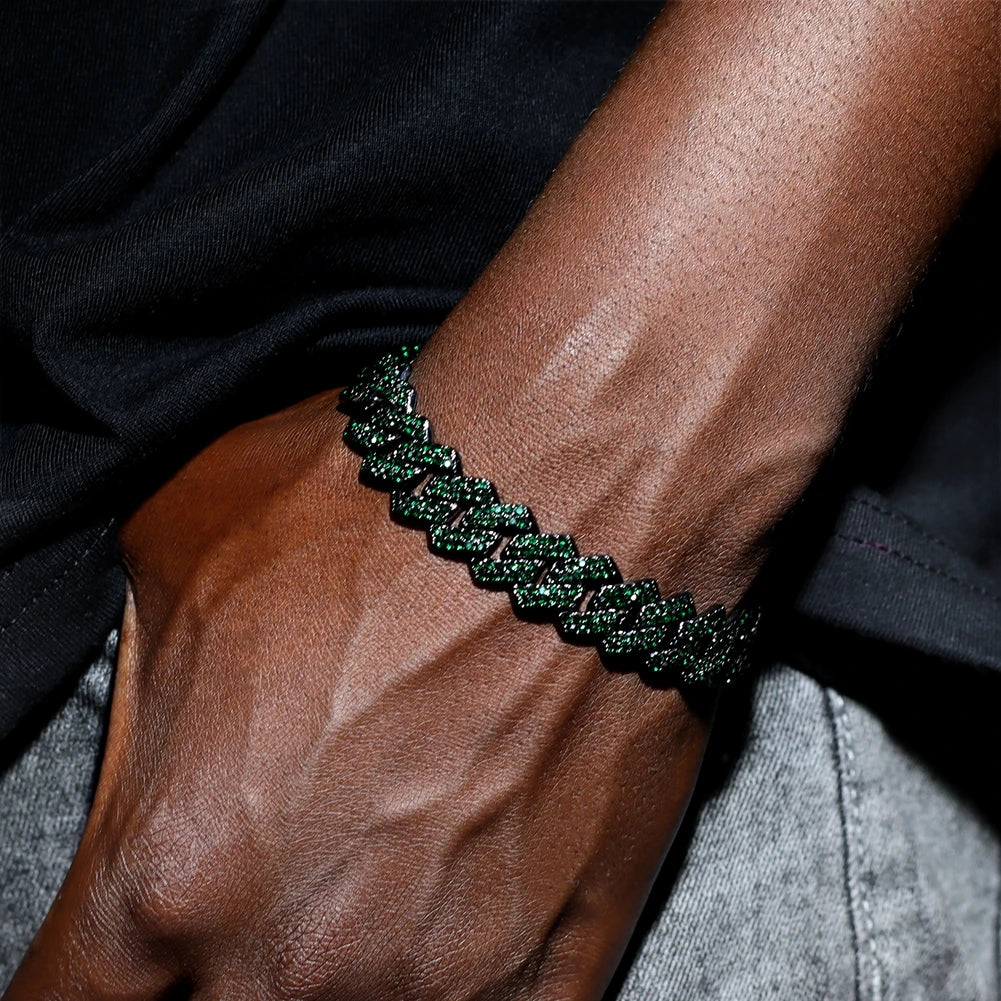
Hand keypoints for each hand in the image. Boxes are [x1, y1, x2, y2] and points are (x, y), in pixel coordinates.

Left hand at [6, 390, 710, 998]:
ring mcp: (436, 980)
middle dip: (231, 951)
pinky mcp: (556, 969)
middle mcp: (293, 957)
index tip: (145, 945)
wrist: (568, 505)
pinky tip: (467, 912)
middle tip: (281, 867)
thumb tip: (163, 724)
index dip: (110, 969)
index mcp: (173, 871)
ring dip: (356, 960)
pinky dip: (470, 983)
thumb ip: (140, 681)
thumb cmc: (384, 512)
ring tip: (390, 857)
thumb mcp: (181, 546)